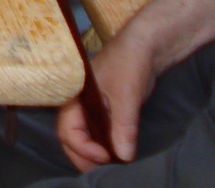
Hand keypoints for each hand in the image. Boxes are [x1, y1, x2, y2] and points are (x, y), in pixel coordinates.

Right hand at [56, 31, 158, 169]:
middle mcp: (80, 103)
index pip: (68, 130)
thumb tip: (123, 156)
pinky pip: (99, 132)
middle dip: (84, 156)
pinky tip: (117, 151)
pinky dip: (105, 144)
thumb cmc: (129, 62)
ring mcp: (92, 107)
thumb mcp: (126, 96)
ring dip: (94, 152)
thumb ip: (123, 126)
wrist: (147, 45)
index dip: (83, 148)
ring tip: (111, 163)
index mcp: (75, 96)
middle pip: (71, 137)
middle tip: (104, 169)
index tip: (106, 156)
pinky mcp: (107, 109)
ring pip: (85, 136)